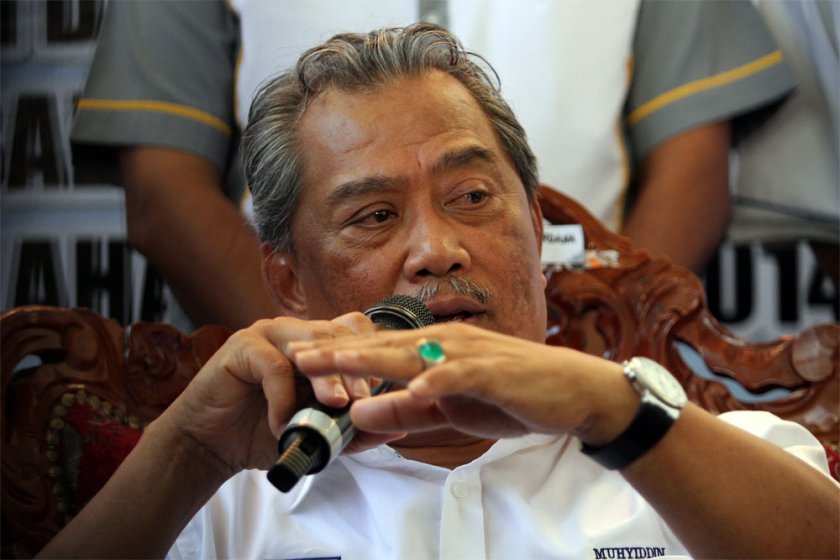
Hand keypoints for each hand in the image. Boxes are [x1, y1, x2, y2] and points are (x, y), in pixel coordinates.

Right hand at [154, 312, 401, 477]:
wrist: (214, 444)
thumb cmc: (264, 432)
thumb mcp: (317, 432)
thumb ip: (351, 428)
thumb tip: (397, 429)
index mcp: (316, 344)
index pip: (355, 331)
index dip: (371, 356)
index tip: (384, 390)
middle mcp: (295, 332)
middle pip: (337, 335)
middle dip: (353, 370)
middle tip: (361, 401)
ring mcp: (268, 334)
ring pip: (309, 346)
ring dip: (325, 380)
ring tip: (335, 406)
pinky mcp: (242, 346)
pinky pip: (274, 367)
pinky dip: (284, 399)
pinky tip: (284, 425)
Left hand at [289, 323, 631, 442]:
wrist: (572, 393)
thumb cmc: (511, 396)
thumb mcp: (449, 410)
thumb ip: (406, 410)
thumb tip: (361, 415)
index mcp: (435, 349)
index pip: (378, 350)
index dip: (338, 354)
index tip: (301, 356)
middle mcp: (447, 343)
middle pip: (383, 346)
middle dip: (338, 351)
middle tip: (295, 353)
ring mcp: (471, 354)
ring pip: (413, 354)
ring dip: (373, 358)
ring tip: (335, 363)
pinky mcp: (496, 372)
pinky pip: (462, 375)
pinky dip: (438, 380)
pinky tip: (415, 387)